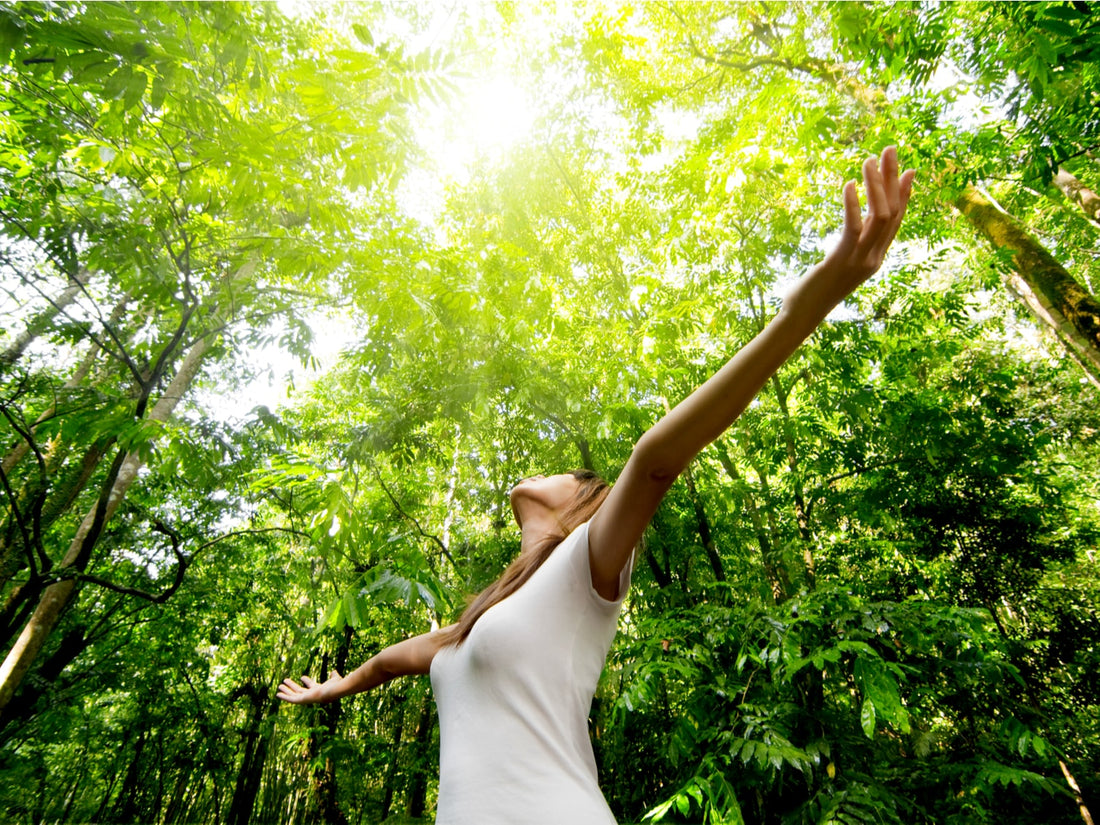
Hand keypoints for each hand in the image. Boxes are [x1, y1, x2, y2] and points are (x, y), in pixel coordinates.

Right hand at [277, 671, 341, 704]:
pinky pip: (291, 699)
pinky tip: (278, 694)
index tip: (302, 677)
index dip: (307, 681)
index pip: (311, 686)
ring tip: (279, 686)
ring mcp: (306, 698)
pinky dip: (284, 697)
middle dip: (292, 686)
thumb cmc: (336, 686)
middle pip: (299, 691)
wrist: (334, 691)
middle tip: (285, 681)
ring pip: (294, 695)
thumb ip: (334, 676)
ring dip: (286, 691)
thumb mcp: (335, 679)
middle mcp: (311, 695)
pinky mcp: (302, 700)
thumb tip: (334, 672)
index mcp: (319, 690)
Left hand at [789, 146, 915, 312]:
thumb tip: (854, 228)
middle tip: (890, 150)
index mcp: (876, 258)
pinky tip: (848, 185)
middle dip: (892, 178)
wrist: (801, 315)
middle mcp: (874, 258)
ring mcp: (860, 260)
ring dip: (876, 185)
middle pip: (893, 212)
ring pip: (880, 216)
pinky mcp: (842, 260)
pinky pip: (853, 227)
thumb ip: (850, 245)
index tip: (909, 169)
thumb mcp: (839, 263)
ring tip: (868, 160)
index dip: (904, 194)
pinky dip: (852, 203)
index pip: (897, 221)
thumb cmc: (815, 289)